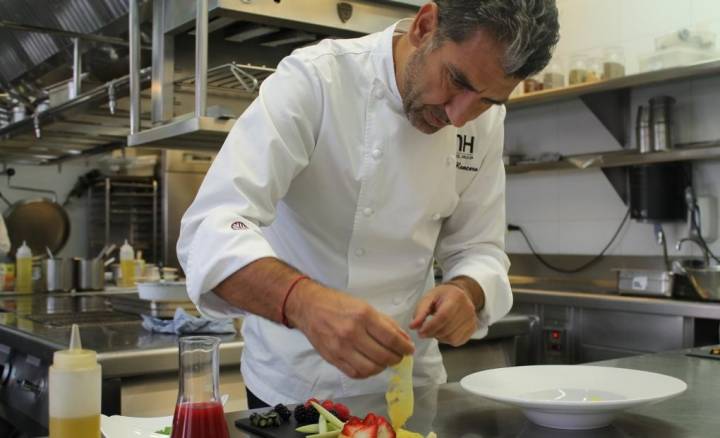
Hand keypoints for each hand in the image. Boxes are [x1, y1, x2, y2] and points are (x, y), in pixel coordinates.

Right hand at [286, 282, 414, 378]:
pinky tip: (371, 365)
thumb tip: (404, 340)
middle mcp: (352, 333)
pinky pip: (355, 373)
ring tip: (385, 361)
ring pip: (371, 369)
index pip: (391, 338)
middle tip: (399, 356)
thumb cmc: (338, 304)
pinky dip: (367, 372)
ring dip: (383, 367)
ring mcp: (341, 348)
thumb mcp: (365, 306)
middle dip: (396, 358)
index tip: (409, 350)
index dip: (405, 347)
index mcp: (363, 316)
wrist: (309, 307)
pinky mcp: (333, 358)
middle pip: (383, 356)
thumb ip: (386, 323)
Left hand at [410, 283, 477, 346]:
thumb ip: (420, 312)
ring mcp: (472, 319)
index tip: (420, 332)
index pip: (444, 316)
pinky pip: (457, 341)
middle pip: (447, 329)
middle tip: (424, 331)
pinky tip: (443, 331)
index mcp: (456, 297)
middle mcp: (467, 308)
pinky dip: (447, 340)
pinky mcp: (473, 328)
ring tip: (435, 329)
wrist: (460, 294)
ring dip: (439, 337)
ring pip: (452, 338)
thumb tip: (413, 326)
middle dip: (432, 333)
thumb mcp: (429, 298)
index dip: (430, 327)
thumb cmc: (443, 296)